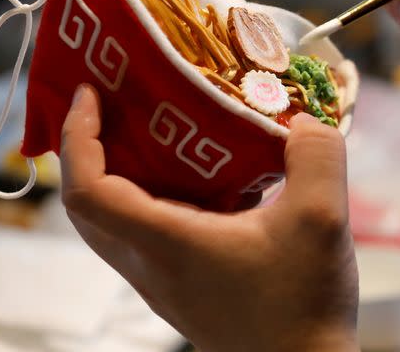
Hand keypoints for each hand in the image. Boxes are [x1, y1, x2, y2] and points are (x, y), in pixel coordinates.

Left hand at [59, 84, 358, 351]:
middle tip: (112, 104)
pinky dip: (151, 195)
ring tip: (150, 130)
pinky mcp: (182, 286)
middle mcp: (150, 264)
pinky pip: (144, 232)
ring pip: (112, 221)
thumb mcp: (322, 219)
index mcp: (166, 243)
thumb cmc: (303, 305)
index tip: (89, 94)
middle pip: (86, 206)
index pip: (87, 190)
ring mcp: (163, 280)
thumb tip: (302, 119)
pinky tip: (201, 176)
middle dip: (87, 148)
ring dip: (117, 172)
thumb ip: (316, 155)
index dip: (77, 136)